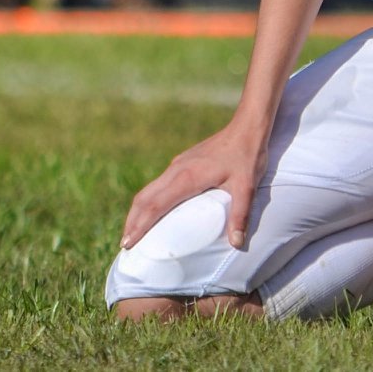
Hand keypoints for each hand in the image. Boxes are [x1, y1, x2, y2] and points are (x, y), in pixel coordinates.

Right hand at [120, 119, 268, 251]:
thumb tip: (236, 243)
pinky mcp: (182, 163)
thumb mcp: (246, 187)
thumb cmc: (247, 155)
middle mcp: (176, 171)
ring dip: (137, 212)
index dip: (139, 226)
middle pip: (144, 198)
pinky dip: (148, 201)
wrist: (247, 126)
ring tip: (133, 233)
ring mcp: (177, 165)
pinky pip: (158, 185)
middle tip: (125, 246)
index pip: (154, 205)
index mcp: (187, 178)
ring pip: (148, 190)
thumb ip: (240, 215)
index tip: (127, 244)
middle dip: (131, 222)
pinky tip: (153, 211)